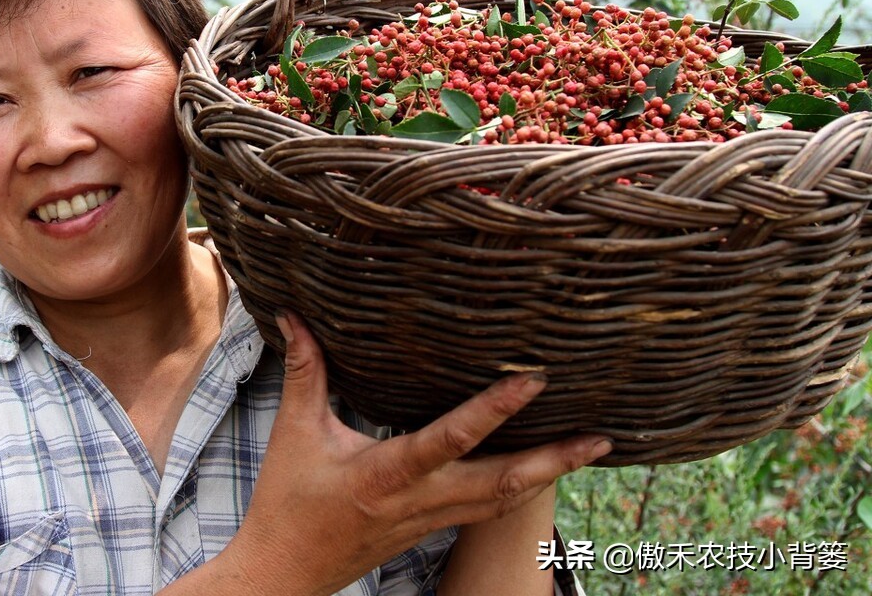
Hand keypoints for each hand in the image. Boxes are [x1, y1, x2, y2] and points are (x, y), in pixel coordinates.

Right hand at [215, 311, 610, 595]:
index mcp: (386, 474)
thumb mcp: (295, 432)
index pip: (450, 438)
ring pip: (503, 502)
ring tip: (589, 449)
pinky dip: (521, 490)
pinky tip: (541, 473)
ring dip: (548, 475)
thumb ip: (304, 371)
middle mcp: (419, 501)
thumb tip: (294, 315)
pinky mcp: (430, 530)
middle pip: (501, 484)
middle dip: (553, 461)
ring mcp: (430, 520)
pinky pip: (487, 510)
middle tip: (600, 437)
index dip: (493, 409)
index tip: (533, 380)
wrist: (286, 574)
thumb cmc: (288, 504)